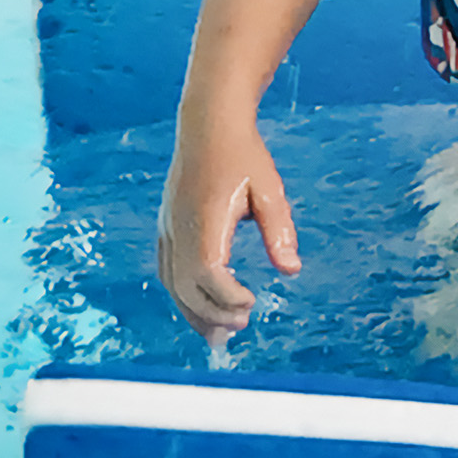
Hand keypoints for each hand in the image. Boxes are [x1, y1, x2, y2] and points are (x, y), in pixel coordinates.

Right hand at [157, 119, 301, 343]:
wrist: (208, 123)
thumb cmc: (242, 154)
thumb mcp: (269, 189)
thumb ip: (279, 230)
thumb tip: (291, 270)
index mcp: (204, 216)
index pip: (206, 270)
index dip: (226, 295)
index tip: (252, 302)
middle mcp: (178, 226)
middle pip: (185, 285)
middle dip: (212, 313)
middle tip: (241, 327)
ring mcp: (167, 227)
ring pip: (172, 284)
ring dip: (193, 312)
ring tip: (220, 335)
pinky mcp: (165, 227)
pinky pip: (167, 272)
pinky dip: (182, 296)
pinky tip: (200, 309)